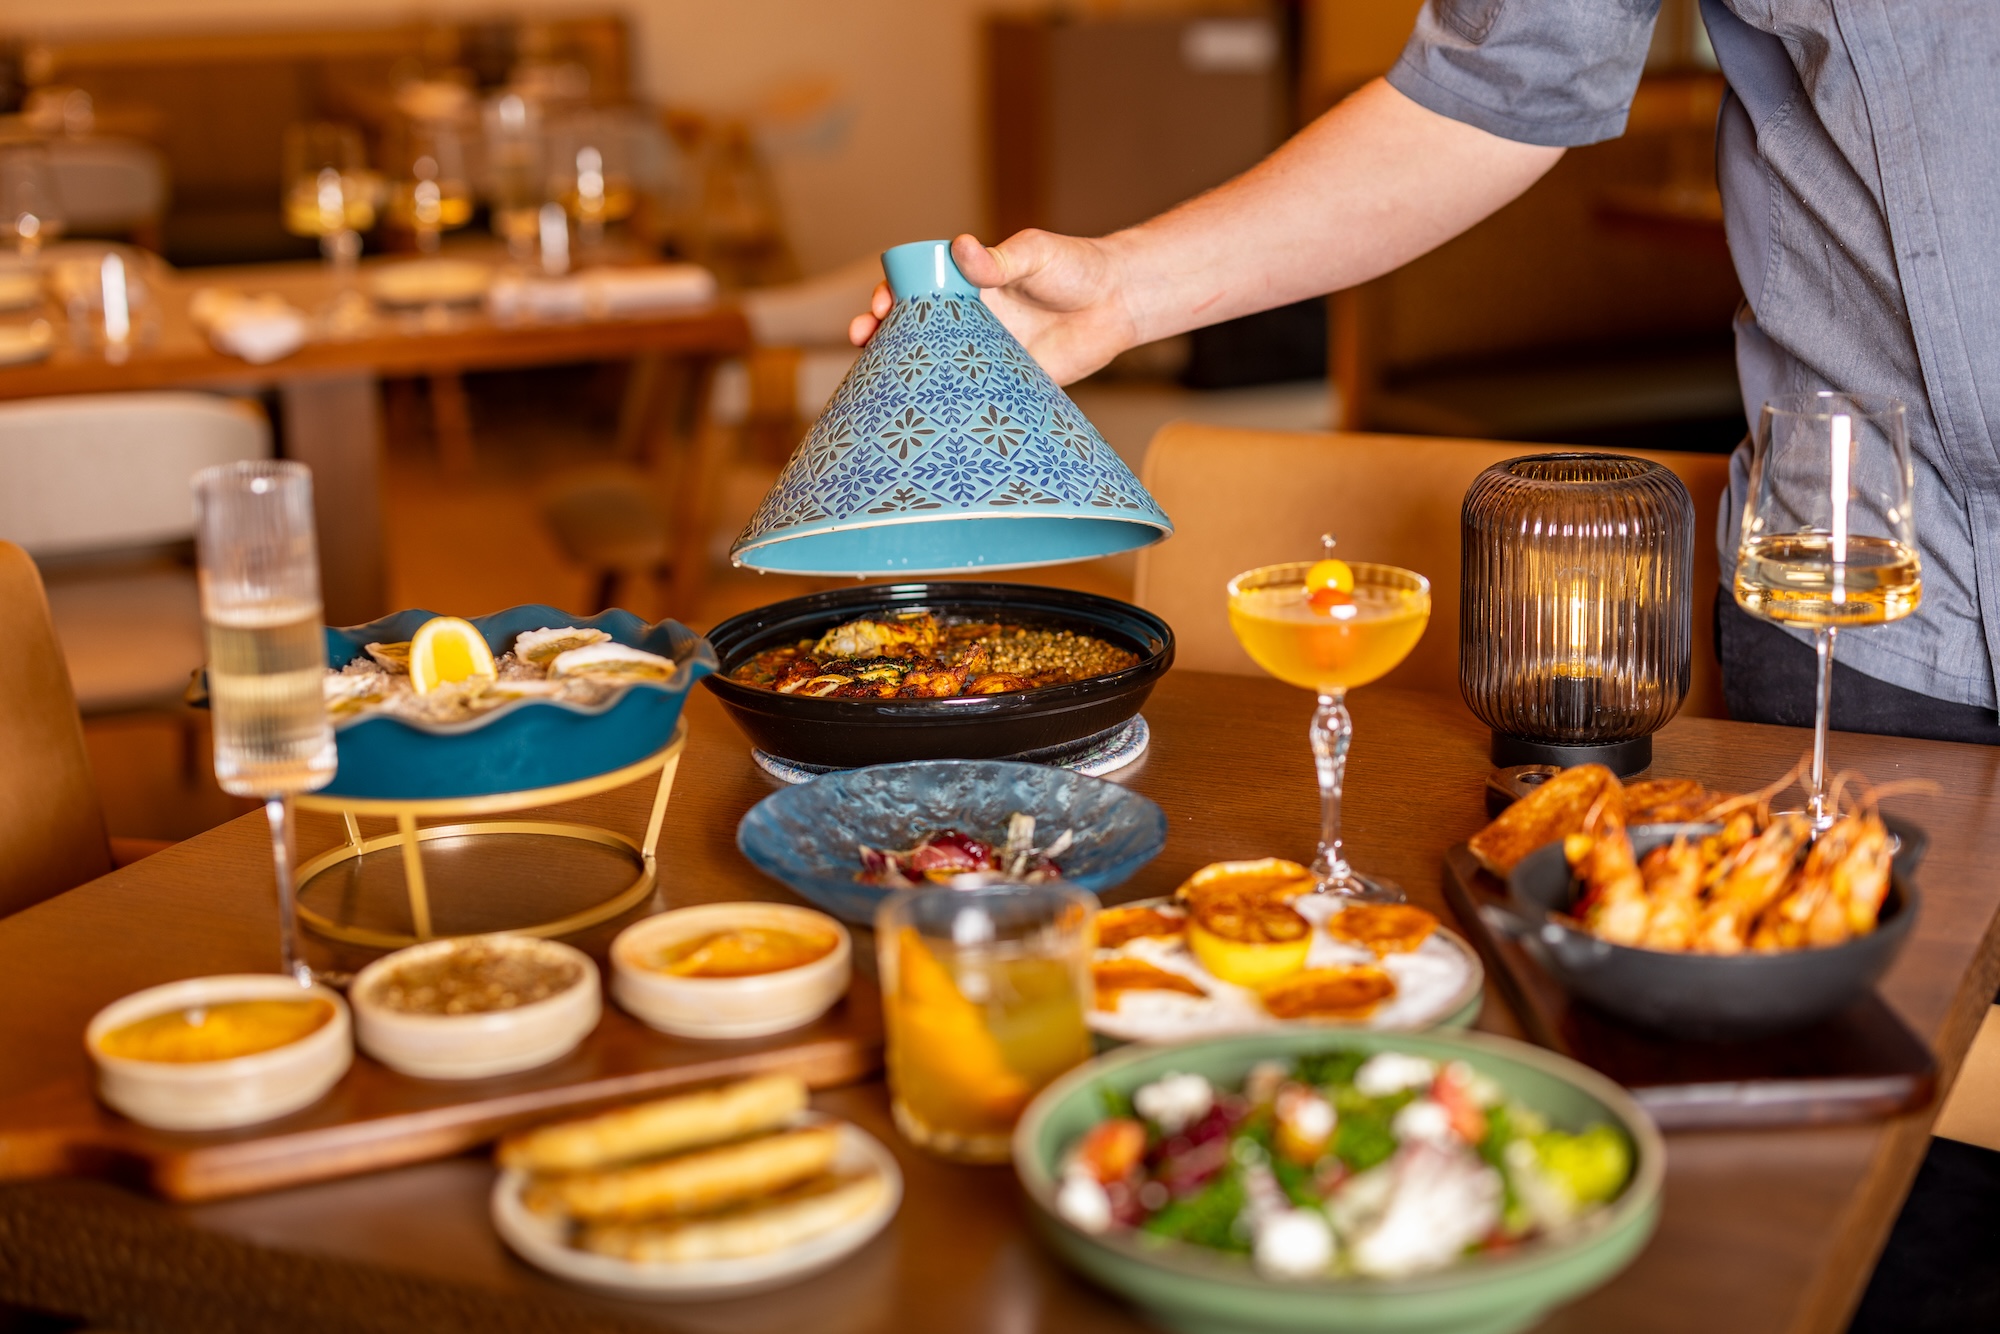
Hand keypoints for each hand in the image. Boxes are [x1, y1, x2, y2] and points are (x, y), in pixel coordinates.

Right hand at [847, 231, 1137, 385]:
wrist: (1117, 304)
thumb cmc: (1075, 268)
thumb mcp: (1035, 254)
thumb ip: (999, 259)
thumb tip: (961, 248)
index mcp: (967, 284)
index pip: (917, 288)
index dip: (892, 296)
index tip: (882, 304)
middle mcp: (969, 319)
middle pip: (914, 329)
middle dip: (882, 335)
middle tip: (864, 339)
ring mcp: (983, 352)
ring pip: (934, 364)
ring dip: (906, 370)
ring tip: (880, 377)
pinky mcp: (1003, 381)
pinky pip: (969, 393)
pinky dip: (945, 401)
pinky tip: (926, 409)